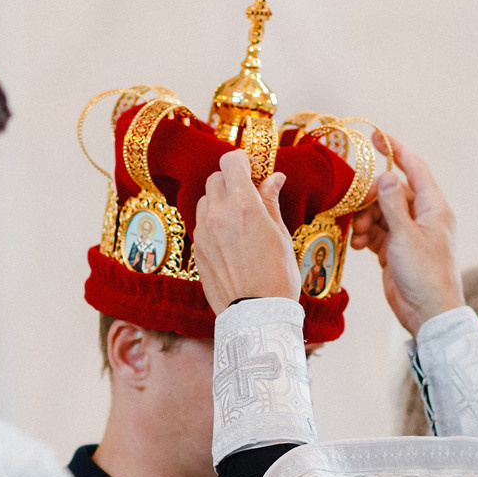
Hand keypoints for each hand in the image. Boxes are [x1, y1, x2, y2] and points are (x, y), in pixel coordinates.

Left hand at [195, 151, 300, 311]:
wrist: (256, 315)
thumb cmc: (277, 277)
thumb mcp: (281, 236)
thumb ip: (270, 203)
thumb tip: (273, 178)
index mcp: (245, 206)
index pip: (231, 162)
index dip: (241, 161)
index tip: (251, 167)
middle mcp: (219, 215)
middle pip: (215, 179)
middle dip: (230, 181)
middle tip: (247, 195)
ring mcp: (204, 233)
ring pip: (204, 200)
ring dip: (218, 201)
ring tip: (237, 220)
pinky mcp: (197, 250)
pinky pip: (200, 223)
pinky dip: (212, 222)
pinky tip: (228, 239)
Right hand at [347, 130, 461, 334]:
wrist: (428, 314)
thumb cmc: (424, 274)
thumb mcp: (405, 236)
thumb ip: (392, 204)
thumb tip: (387, 176)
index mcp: (433, 208)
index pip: (415, 168)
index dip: (396, 150)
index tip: (376, 136)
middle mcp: (423, 217)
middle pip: (392, 192)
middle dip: (371, 199)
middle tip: (357, 215)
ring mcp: (410, 234)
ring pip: (381, 213)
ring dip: (365, 221)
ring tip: (357, 237)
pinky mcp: (397, 251)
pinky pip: (377, 233)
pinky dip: (365, 235)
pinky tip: (356, 245)